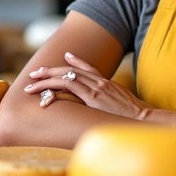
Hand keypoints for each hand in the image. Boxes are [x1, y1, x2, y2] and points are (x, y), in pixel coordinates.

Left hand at [24, 51, 149, 119]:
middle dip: (52, 70)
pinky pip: (70, 85)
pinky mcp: (93, 96)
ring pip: (66, 76)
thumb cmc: (134, 118)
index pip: (90, 68)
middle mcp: (101, 82)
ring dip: (47, 78)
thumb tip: (107, 111)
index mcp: (108, 84)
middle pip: (72, 70)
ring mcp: (97, 87)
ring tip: (32, 81)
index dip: (76, 62)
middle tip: (36, 71)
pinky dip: (54, 84)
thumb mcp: (123, 107)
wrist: (144, 118)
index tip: (66, 56)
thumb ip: (112, 105)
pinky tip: (43, 86)